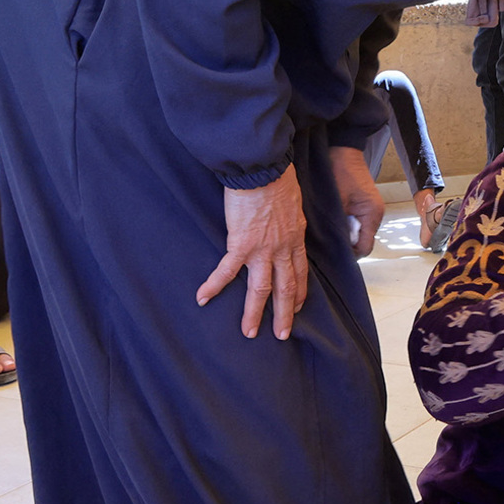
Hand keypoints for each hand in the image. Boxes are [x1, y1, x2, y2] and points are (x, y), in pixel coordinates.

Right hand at [199, 164, 307, 339]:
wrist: (264, 169)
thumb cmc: (278, 179)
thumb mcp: (293, 204)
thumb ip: (288, 221)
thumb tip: (284, 225)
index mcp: (295, 238)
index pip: (300, 272)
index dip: (299, 293)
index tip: (298, 307)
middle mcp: (282, 249)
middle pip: (285, 288)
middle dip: (283, 314)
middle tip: (281, 334)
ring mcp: (262, 249)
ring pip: (260, 289)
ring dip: (254, 313)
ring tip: (249, 332)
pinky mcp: (240, 244)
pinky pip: (226, 271)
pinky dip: (214, 286)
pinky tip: (203, 298)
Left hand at [331, 146, 385, 255]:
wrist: (342, 149)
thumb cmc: (339, 171)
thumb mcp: (335, 202)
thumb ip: (336, 226)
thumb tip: (331, 245)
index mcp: (372, 214)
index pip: (365, 248)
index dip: (349, 254)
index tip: (332, 252)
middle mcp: (376, 214)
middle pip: (363, 242)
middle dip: (346, 244)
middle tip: (327, 241)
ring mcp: (371, 210)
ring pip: (359, 233)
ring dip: (345, 233)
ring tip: (329, 230)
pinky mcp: (364, 205)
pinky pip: (357, 223)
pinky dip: (346, 224)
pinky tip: (334, 220)